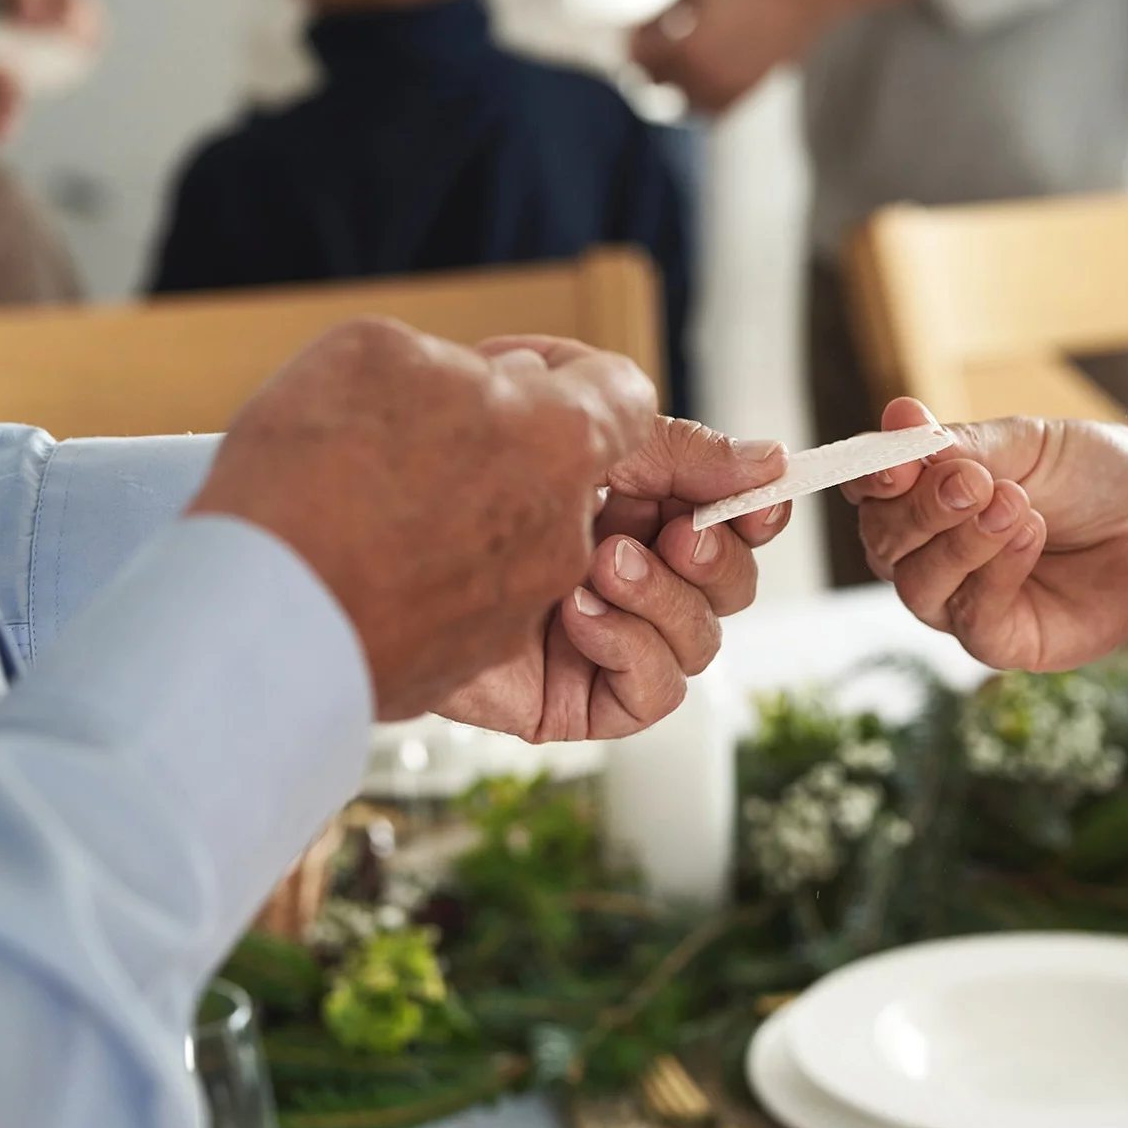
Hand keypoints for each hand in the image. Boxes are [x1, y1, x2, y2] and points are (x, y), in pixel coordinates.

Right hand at [189, 319, 656, 719]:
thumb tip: (498, 387)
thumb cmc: (312, 469)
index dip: (571, 370)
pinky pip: (472, 600)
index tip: (510, 370)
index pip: (624, 395)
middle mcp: (562, 533)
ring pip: (518, 538)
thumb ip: (461, 364)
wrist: (253, 618)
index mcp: (561, 441)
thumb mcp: (378, 354)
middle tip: (427, 435)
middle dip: (508, 446)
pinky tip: (369, 558)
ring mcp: (521, 608)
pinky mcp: (472, 662)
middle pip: (565, 472)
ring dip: (469, 511)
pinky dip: (435, 575)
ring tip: (384, 500)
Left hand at [439, 360, 791, 739]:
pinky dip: (633, 648)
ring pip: (702, 638)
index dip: (752, 508)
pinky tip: (578, 617)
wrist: (357, 549)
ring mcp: (596, 638)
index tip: (762, 496)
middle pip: (727, 580)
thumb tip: (769, 460)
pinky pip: (656, 693)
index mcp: (620, 502)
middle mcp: (615, 571)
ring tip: (600, 566)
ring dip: (665, 595)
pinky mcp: (572, 698)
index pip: (720, 515)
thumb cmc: (451, 470)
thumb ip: (676, 445)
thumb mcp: (577, 429)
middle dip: (714, 555)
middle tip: (675, 534)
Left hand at [631, 0, 823, 114]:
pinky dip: (698, 98)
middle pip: (656, 82)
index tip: (633, 33)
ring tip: (675, 60)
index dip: (633, 44)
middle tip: (649, 46)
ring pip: (680, 102)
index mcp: (688, 46)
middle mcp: (705, 75)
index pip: (640, 58)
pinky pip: (707, 110)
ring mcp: (725, 89)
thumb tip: (636, 29)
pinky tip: (699, 76)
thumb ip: (663, 11)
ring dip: (672, 83)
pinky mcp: (744, 95)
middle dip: (648, 64)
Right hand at [847, 398, 1127, 670]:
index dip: (873, 478)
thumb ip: (958, 444)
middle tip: (974, 480)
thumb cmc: (1091, 474)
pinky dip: (996, 573)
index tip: (900, 460)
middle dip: (923, 509)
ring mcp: (959, 601)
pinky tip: (1029, 535)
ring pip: (918, 586)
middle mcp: (928, 552)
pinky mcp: (999, 642)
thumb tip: (898, 418)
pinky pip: (971, 620)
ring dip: (962, 542)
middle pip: (883, 541)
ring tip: (1014, 505)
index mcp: (923, 496)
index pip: (868, 491)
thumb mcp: (1024, 443)